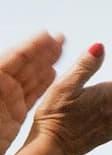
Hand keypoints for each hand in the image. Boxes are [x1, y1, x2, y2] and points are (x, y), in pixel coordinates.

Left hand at [0, 32, 62, 154]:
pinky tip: (52, 76)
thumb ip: (0, 72)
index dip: (32, 46)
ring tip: (62, 54)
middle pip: (24, 65)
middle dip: (43, 51)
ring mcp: (6, 102)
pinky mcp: (12, 118)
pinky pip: (31, 96)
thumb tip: (7, 62)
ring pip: (30, 78)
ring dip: (46, 65)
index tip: (49, 36)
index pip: (15, 58)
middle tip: (62, 41)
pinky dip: (42, 85)